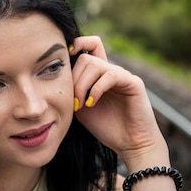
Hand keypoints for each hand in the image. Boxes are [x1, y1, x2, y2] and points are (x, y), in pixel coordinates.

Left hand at [70, 37, 165, 163]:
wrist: (130, 144)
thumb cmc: (106, 128)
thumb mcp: (81, 109)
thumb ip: (72, 92)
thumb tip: (56, 78)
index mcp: (100, 76)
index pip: (90, 46)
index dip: (76, 46)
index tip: (62, 64)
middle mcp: (111, 72)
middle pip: (86, 57)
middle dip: (73, 79)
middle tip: (74, 102)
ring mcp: (123, 75)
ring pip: (95, 64)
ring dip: (82, 85)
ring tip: (81, 104)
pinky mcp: (133, 83)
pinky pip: (110, 75)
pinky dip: (96, 89)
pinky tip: (92, 103)